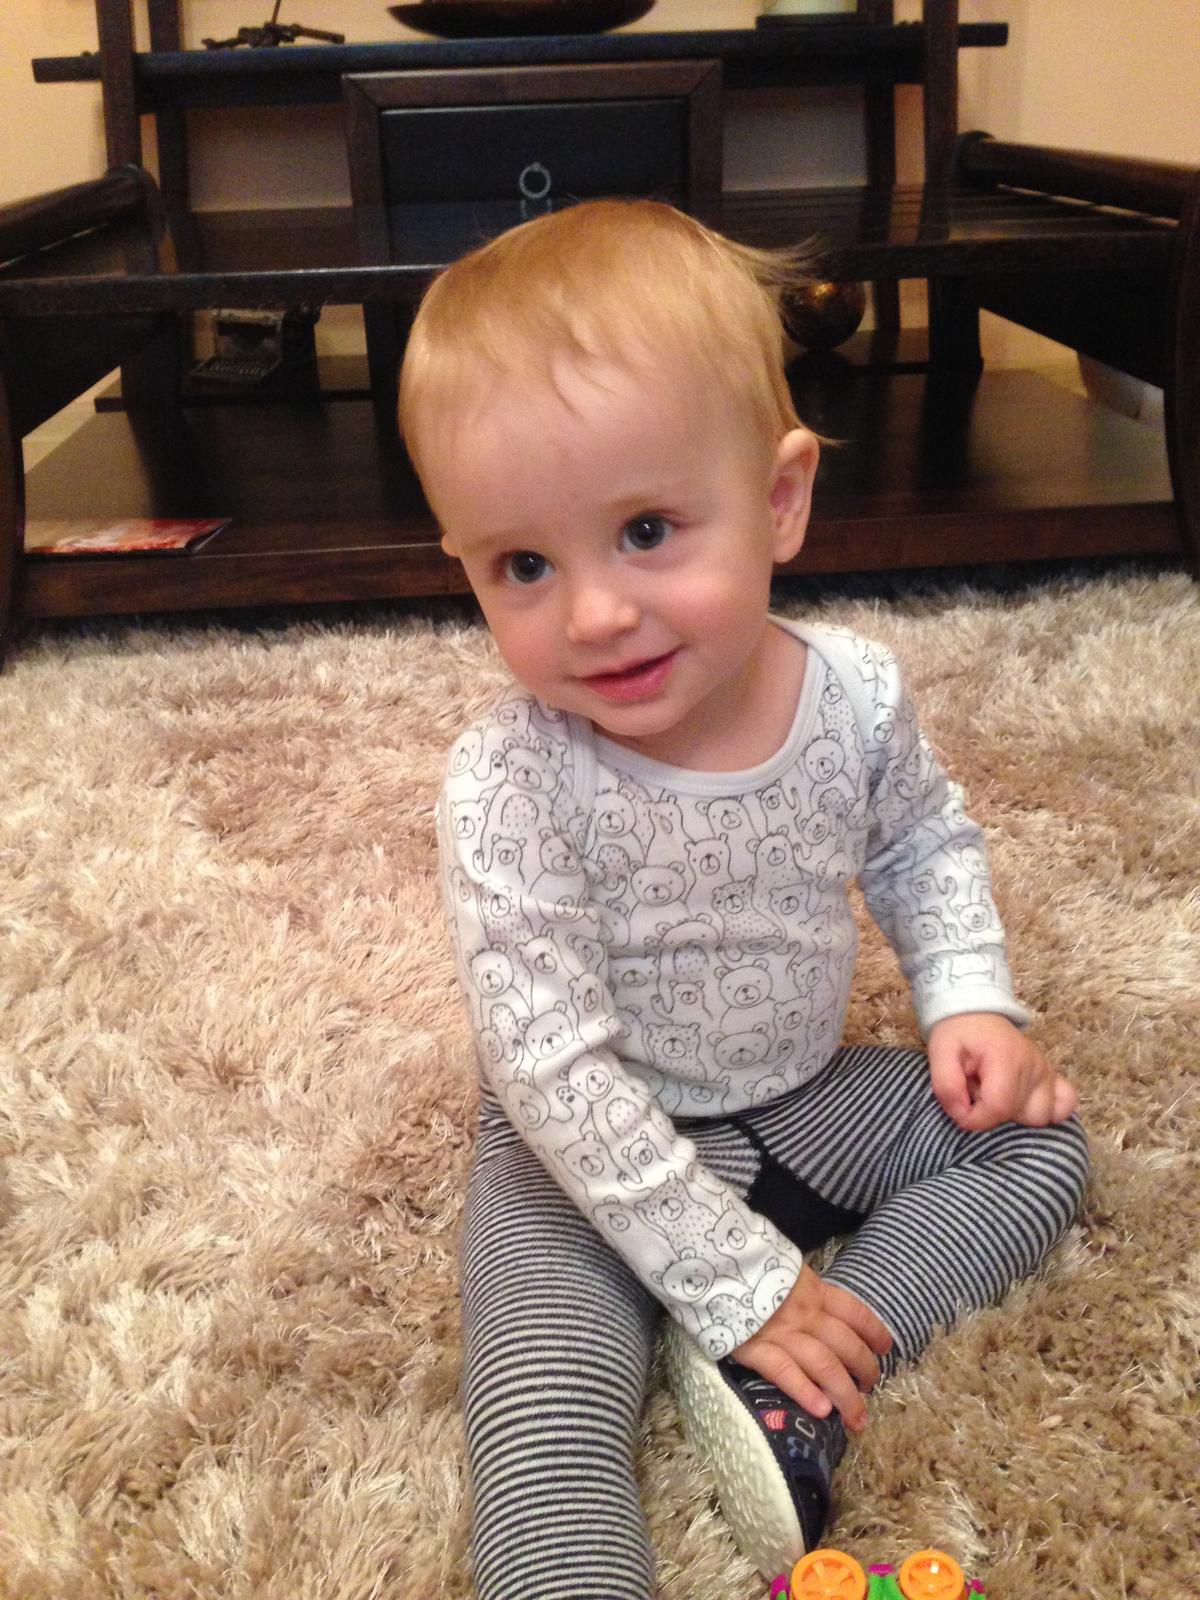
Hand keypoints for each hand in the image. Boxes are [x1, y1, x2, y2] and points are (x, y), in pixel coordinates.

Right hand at [730, 1264, 892, 1432]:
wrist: (710, 1263)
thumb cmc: (747, 1267)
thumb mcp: (785, 1269)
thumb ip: (806, 1289)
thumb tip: (826, 1308)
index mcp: (813, 1290)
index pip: (854, 1312)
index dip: (874, 1332)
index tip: (885, 1348)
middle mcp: (804, 1312)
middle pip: (846, 1345)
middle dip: (865, 1371)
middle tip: (871, 1388)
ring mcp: (781, 1332)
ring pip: (824, 1365)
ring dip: (845, 1395)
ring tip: (857, 1418)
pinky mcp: (754, 1348)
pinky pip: (785, 1372)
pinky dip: (805, 1391)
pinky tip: (821, 1410)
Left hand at [927, 1012, 1077, 1130]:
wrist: (975, 1013)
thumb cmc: (958, 1034)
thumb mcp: (939, 1053)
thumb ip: (946, 1086)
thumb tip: (962, 1114)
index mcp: (1006, 1058)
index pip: (998, 1107)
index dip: (975, 1118)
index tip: (960, 1109)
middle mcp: (1034, 1066)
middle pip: (1018, 1114)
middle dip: (991, 1113)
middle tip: (975, 1091)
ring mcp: (1047, 1071)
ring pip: (1040, 1116)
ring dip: (1016, 1113)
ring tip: (996, 1094)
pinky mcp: (1053, 1076)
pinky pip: (1066, 1104)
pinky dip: (1050, 1111)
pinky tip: (1026, 1105)